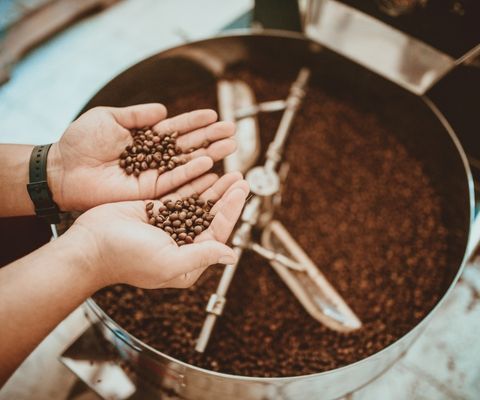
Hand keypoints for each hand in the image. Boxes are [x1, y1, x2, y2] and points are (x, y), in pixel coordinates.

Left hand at [48, 104, 235, 210]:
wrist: (63, 169)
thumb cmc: (80, 142)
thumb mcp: (109, 118)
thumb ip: (138, 115)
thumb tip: (164, 111)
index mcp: (145, 138)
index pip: (176, 129)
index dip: (195, 122)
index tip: (215, 115)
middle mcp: (153, 157)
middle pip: (188, 147)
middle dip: (210, 138)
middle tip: (233, 132)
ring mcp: (153, 174)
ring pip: (187, 164)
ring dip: (210, 155)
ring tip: (230, 146)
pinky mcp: (149, 191)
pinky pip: (175, 182)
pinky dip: (193, 174)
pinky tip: (210, 164)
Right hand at [66, 172, 248, 288]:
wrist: (90, 244)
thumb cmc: (126, 258)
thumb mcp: (168, 261)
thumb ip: (201, 256)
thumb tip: (232, 256)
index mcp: (187, 261)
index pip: (217, 233)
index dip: (231, 211)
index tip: (241, 192)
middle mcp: (181, 243)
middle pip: (211, 216)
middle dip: (227, 197)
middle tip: (241, 179)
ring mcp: (168, 225)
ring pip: (198, 204)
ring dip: (214, 188)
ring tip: (230, 173)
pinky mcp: (155, 210)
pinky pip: (180, 195)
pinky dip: (194, 184)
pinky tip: (206, 172)